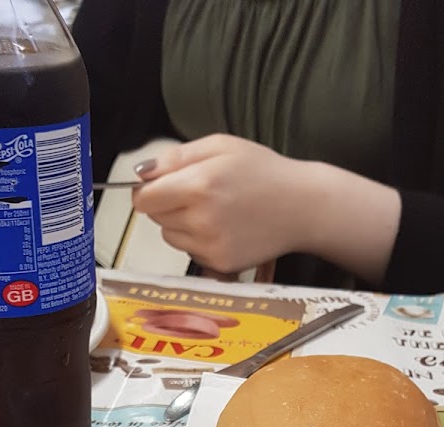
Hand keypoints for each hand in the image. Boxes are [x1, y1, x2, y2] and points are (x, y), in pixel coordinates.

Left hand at [132, 135, 309, 273]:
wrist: (301, 207)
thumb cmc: (264, 172)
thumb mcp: (221, 145)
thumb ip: (176, 157)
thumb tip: (142, 173)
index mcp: (199, 185)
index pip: (145, 199)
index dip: (147, 190)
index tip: (158, 186)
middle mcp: (201, 220)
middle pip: (156, 218)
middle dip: (167, 205)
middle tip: (197, 193)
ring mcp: (210, 246)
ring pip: (171, 237)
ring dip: (181, 224)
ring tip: (213, 210)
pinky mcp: (220, 264)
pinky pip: (191, 253)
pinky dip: (199, 241)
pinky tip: (224, 228)